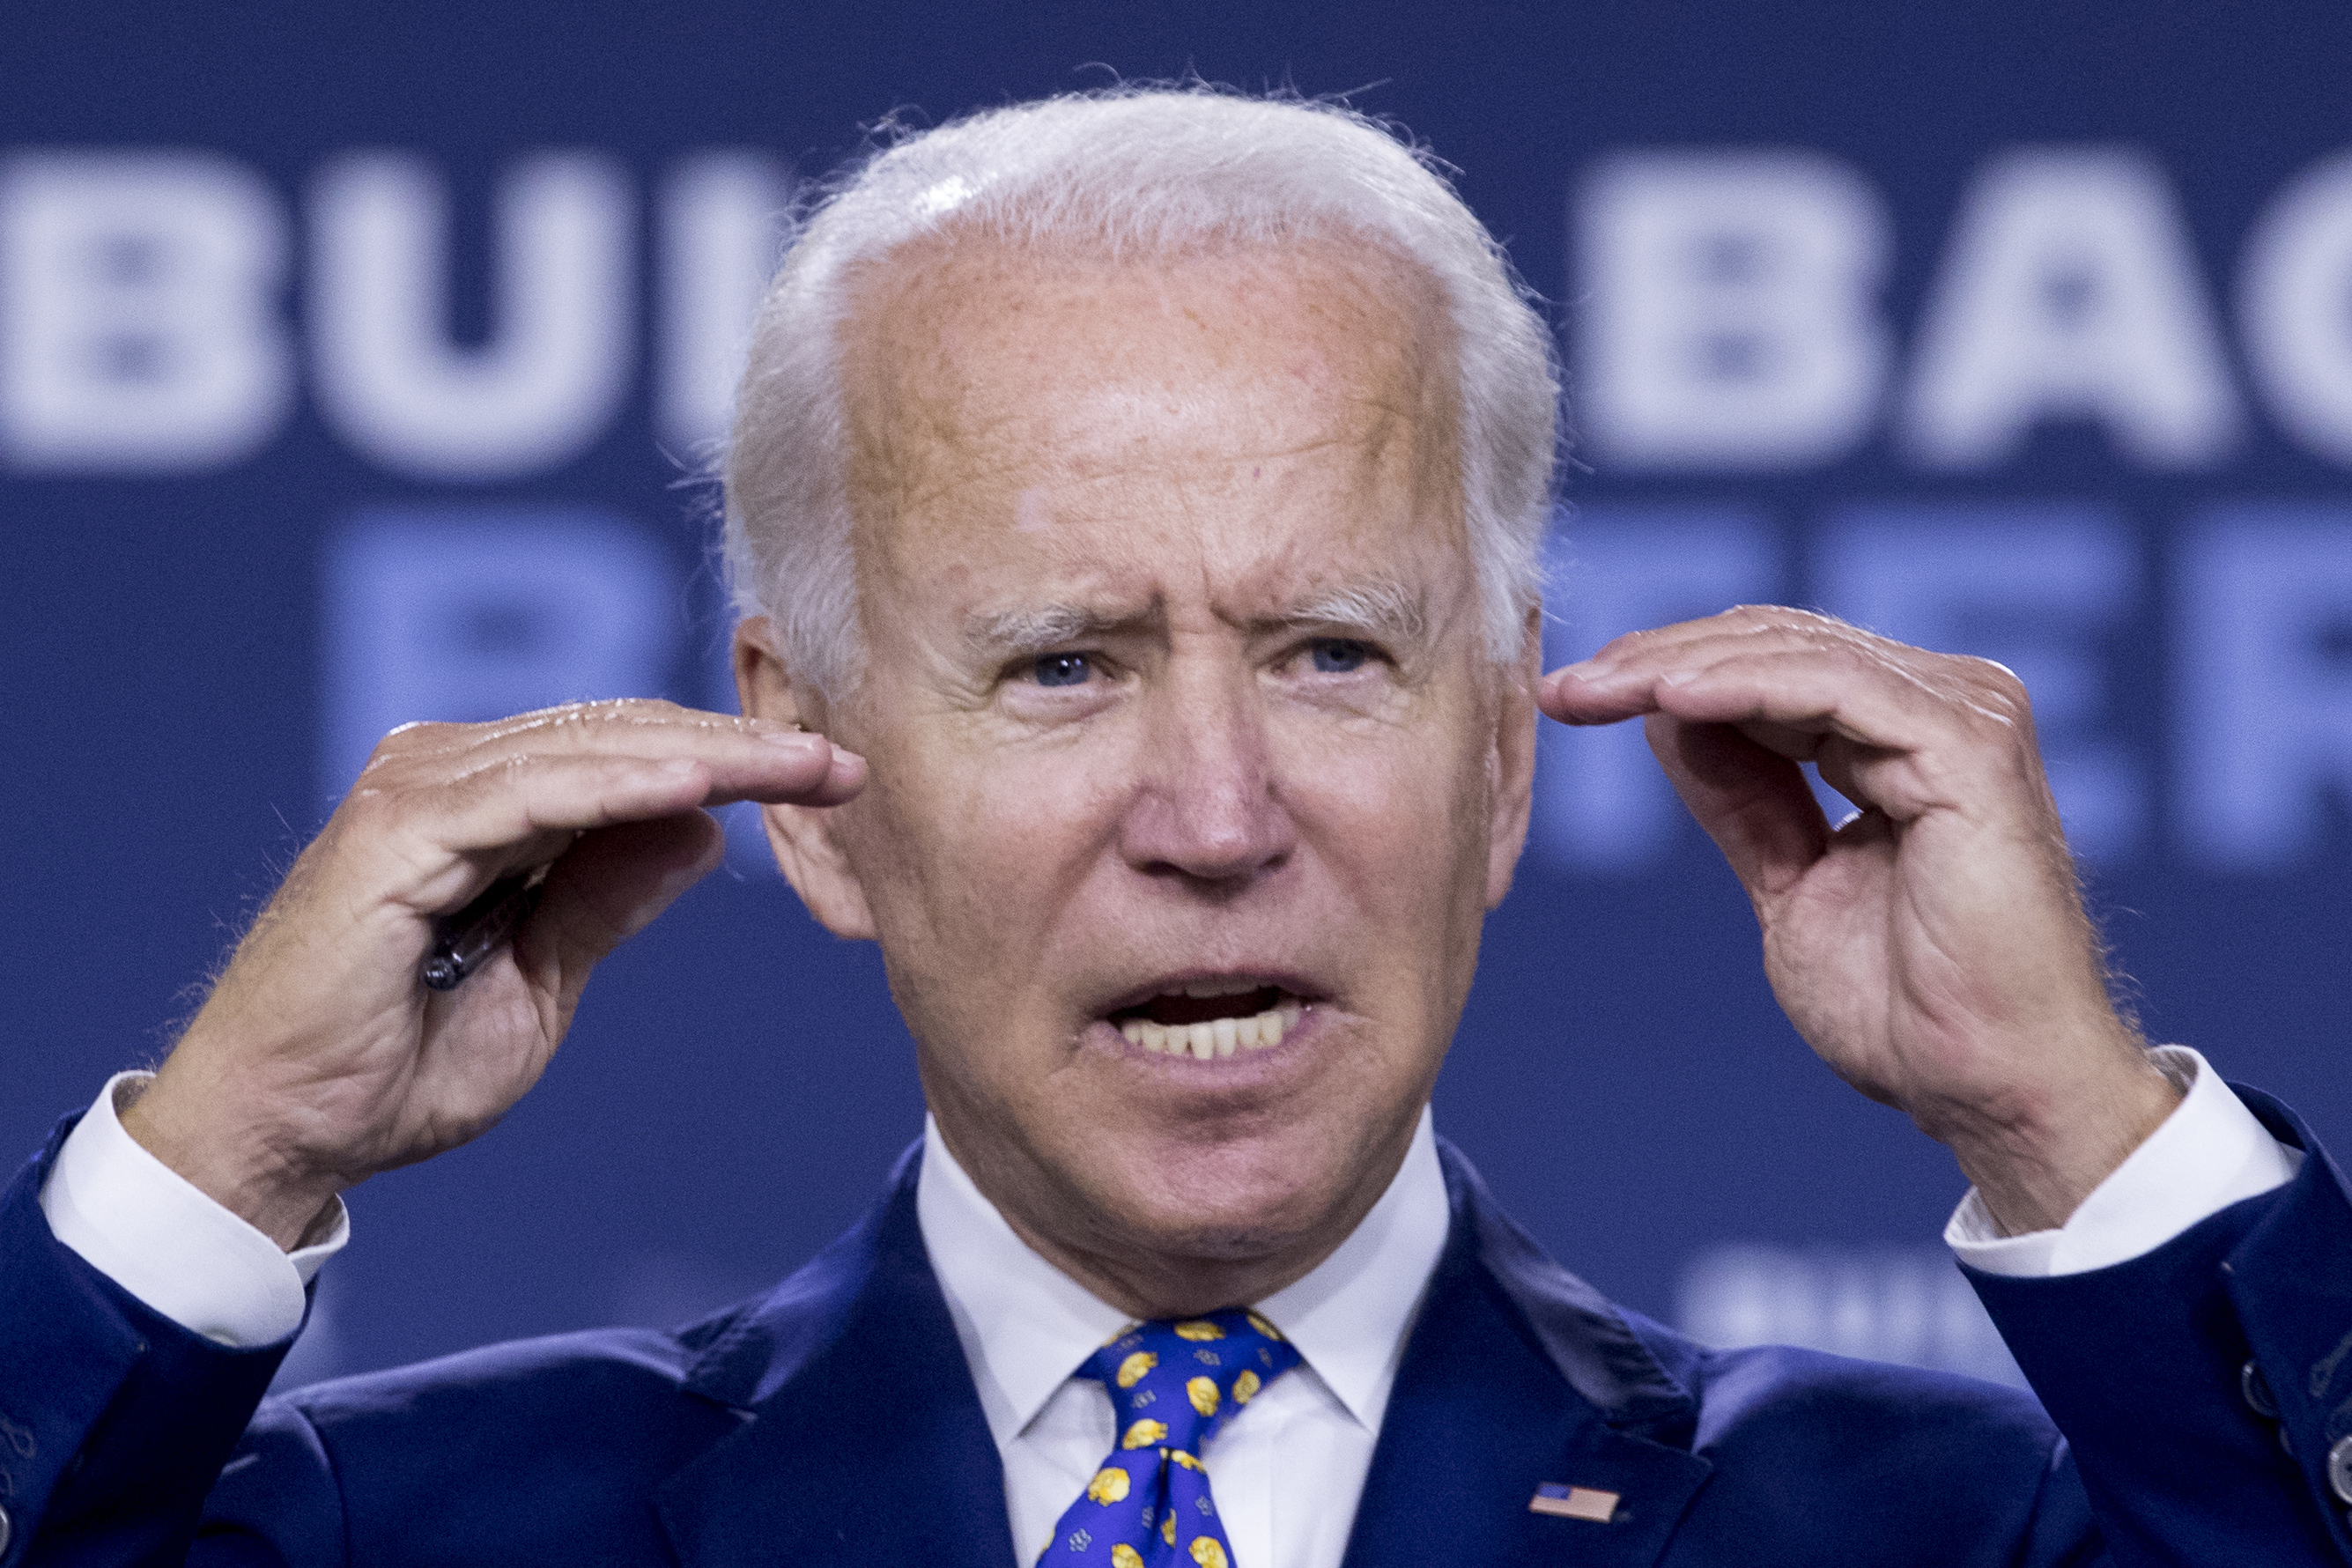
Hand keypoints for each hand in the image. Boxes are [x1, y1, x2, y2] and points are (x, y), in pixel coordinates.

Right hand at [122, 700, 864, 1247]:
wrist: (285, 1133)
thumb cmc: (392, 1069)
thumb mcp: (541, 979)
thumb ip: (605, 898)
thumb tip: (702, 831)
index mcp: (480, 804)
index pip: (625, 757)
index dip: (731, 762)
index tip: (834, 779)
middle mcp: (445, 775)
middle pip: (619, 736)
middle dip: (739, 749)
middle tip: (843, 762)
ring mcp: (417, 790)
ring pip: (591, 750)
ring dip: (706, 756)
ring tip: (803, 768)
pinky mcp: (397, 828)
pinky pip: (537, 793)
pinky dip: (625, 786)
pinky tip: (703, 789)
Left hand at [1540, 606, 2177, 1233]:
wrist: (1983, 1084)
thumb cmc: (1911, 1009)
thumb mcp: (1790, 881)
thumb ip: (1741, 795)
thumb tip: (1664, 714)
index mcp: (1908, 734)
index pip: (1772, 665)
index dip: (1666, 672)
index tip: (1569, 699)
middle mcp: (1946, 705)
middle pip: (1776, 644)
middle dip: (1656, 661)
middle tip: (1563, 688)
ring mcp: (1964, 716)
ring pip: (1794, 654)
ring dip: (1678, 667)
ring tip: (1594, 691)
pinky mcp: (1968, 743)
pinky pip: (1832, 689)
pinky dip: (1742, 687)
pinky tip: (1667, 699)